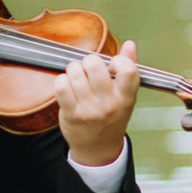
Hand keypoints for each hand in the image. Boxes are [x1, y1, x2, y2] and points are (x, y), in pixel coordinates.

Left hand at [57, 40, 137, 167]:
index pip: (127, 69)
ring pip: (75, 73)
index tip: (112, 65)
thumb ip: (128, 68)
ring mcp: (90, 110)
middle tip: (88, 68)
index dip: (117, 60)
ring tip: (77, 77)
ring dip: (73, 71)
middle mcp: (110, 103)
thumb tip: (130, 44)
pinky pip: (61, 86)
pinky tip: (67, 86)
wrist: (98, 148)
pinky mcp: (72, 114)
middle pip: (94, 65)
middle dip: (88, 61)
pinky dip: (61, 81)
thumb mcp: (125, 95)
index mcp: (126, 97)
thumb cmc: (111, 116)